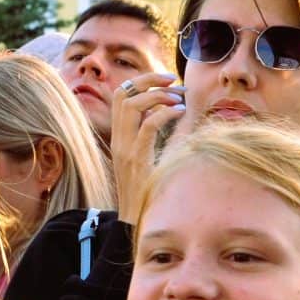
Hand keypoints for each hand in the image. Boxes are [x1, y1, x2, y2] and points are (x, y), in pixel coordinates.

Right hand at [104, 73, 184, 223]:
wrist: (136, 219)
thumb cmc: (148, 189)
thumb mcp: (147, 158)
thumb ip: (152, 136)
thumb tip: (172, 113)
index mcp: (119, 137)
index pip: (120, 96)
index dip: (141, 82)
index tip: (166, 82)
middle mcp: (118, 139)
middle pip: (122, 93)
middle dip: (148, 80)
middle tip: (174, 81)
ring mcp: (125, 149)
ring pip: (131, 105)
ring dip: (157, 96)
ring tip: (178, 99)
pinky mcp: (136, 159)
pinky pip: (148, 126)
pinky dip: (165, 113)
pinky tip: (181, 113)